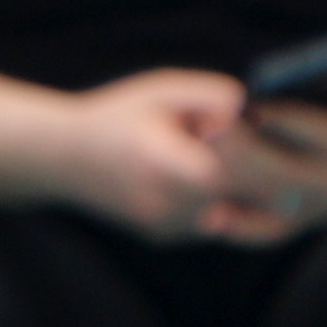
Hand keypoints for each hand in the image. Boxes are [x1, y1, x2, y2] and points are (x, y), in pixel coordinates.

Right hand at [52, 69, 264, 242]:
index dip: (252, 152)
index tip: (255, 133)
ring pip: (233, 213)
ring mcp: (164, 224)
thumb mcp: (161, 90)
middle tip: (264, 153)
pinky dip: (216, 204)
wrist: (62, 156)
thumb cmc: (116, 116)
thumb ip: (211, 93)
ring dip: (240, 191)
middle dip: (262, 174)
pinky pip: (212, 224)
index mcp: (164, 160)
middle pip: (241, 196)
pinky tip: (194, 181)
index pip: (228, 169)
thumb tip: (254, 110)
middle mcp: (165, 201)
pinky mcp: (164, 236)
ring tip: (221, 163)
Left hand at [226, 45, 326, 235]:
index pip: (322, 134)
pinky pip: (271, 230)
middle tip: (209, 125)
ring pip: (276, 203)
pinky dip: (242, 227)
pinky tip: (208, 216)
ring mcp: (326, 208)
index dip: (286, 119)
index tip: (250, 103)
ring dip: (237, 186)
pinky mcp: (307, 220)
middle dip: (248, 150)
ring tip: (199, 161)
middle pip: (290, 173)